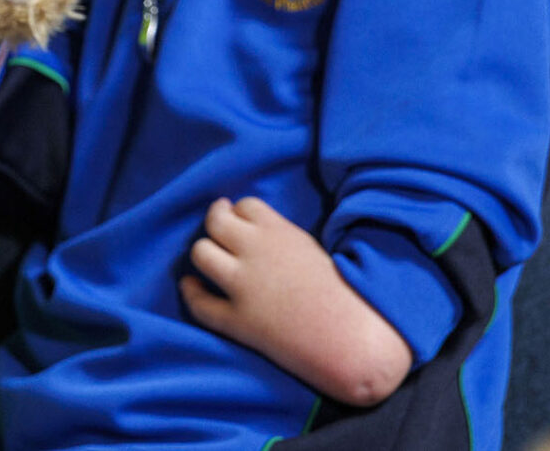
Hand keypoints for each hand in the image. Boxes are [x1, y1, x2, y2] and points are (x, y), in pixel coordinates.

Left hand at [181, 196, 413, 408]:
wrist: (358, 343)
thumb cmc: (351, 298)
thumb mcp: (316, 252)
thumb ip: (285, 240)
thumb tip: (263, 235)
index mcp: (280, 233)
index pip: (246, 206)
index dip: (240, 212)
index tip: (240, 219)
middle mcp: (255, 253)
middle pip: (215, 222)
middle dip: (215, 221)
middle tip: (218, 229)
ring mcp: (243, 286)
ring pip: (200, 254)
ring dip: (203, 253)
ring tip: (208, 257)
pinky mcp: (239, 321)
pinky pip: (200, 303)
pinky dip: (191, 293)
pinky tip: (191, 287)